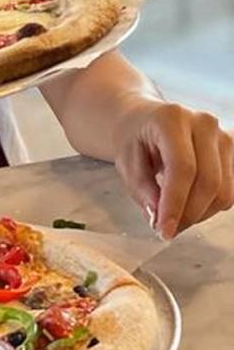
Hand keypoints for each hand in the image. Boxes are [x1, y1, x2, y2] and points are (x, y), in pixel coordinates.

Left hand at [114, 100, 233, 238]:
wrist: (146, 122)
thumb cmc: (135, 140)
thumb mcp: (126, 162)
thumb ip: (142, 189)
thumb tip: (159, 218)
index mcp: (172, 119)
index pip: (182, 167)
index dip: (175, 203)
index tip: (164, 230)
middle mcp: (204, 123)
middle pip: (208, 181)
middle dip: (187, 214)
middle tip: (166, 230)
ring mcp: (223, 136)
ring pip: (223, 191)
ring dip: (199, 214)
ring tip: (174, 217)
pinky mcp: (233, 152)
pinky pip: (229, 192)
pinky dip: (209, 208)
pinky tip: (188, 205)